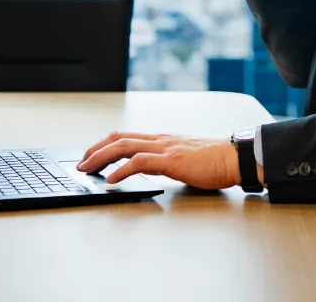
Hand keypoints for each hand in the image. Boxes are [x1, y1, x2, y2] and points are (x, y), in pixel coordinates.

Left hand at [77, 131, 241, 188]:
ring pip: (125, 147)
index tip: (91, 154)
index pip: (128, 136)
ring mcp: (166, 148)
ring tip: (86, 169)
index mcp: (164, 139)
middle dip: (96, 150)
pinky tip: (111, 180)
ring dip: (101, 158)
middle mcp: (161, 140)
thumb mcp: (185, 158)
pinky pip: (140, 162)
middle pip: (120, 138)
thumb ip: (167, 161)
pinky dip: (121, 170)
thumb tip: (150, 169)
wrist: (234, 158)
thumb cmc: (215, 161)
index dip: (105, 144)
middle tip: (81, 163)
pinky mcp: (172, 161)